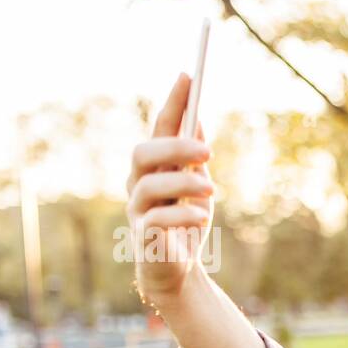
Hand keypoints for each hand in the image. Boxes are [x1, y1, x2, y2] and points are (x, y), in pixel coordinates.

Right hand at [126, 73, 214, 305]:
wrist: (179, 272)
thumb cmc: (186, 224)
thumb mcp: (196, 187)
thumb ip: (193, 157)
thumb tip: (196, 118)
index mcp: (155, 168)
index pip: (160, 128)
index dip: (172, 102)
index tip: (187, 75)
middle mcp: (140, 184)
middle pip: (143, 153)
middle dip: (174, 147)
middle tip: (207, 151)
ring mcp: (138, 211)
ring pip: (148, 186)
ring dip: (183, 183)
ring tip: (210, 189)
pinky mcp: (144, 238)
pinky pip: (156, 220)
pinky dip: (183, 214)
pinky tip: (202, 215)